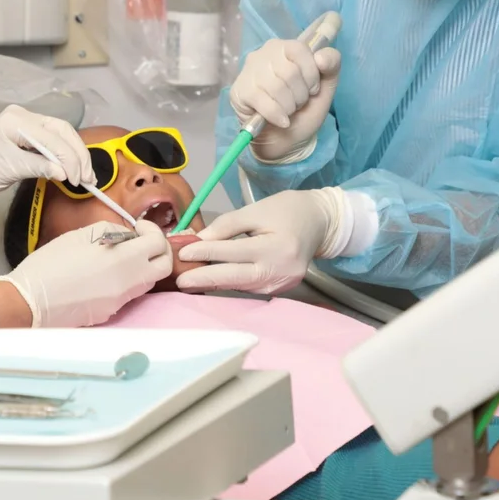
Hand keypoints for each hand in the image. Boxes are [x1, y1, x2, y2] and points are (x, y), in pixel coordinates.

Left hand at [0, 106, 92, 209]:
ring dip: (74, 154)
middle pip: (61, 130)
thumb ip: (38, 167)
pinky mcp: (27, 133)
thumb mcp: (8, 170)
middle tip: (89, 178)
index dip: (69, 159)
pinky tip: (73, 168)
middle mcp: (23, 115)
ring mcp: (26, 122)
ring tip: (86, 175)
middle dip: (77, 154)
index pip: (52, 137)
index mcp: (16, 120)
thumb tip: (65, 172)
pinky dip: (64, 154)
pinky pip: (52, 140)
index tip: (79, 180)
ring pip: (60, 134)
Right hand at [0, 219, 172, 327]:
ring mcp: (121, 301)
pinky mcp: (110, 313)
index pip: (159, 244)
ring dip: (142, 265)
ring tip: (119, 255)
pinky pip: (128, 293)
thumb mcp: (80, 235)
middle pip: (164, 266)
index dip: (152, 230)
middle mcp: (129, 282)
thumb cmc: (51, 263)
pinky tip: (102, 274)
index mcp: (124, 259)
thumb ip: (110, 230)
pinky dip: (125, 280)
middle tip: (139, 241)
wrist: (31, 300)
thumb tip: (127, 235)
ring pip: (147, 281)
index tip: (139, 226)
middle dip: (157, 250)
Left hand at [174, 189, 344, 293]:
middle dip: (204, 278)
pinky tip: (210, 280)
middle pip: (235, 277)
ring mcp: (281, 284)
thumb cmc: (287, 210)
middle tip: (179, 280)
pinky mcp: (279, 289)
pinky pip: (248, 287)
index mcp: (277, 248)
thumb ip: (228, 224)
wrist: (320, 222)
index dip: (206, 252)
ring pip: (240, 285)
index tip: (183, 252)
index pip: (234, 252)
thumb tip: (199, 239)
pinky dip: (228, 283)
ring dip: (213, 282)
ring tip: (188, 280)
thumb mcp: (257, 210)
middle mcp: (281, 271)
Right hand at [230, 19, 340, 161]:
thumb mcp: (325, 87)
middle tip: (298, 103)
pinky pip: (263, 102)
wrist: (286, 139)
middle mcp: (263, 54)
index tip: (312, 89)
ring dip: (289, 106)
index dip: (310, 74)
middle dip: (300, 94)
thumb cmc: (304, 109)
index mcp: (285, 48)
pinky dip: (277, 115)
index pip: (299, 49)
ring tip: (288, 110)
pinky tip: (281, 120)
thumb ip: (331, 65)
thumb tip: (320, 58)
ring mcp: (248, 72)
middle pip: (289, 71)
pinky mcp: (239, 92)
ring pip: (276, 87)